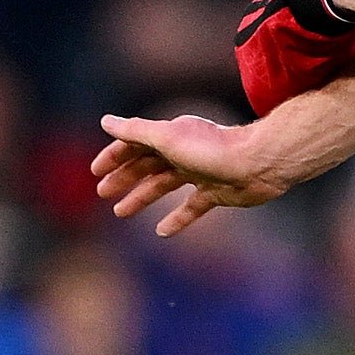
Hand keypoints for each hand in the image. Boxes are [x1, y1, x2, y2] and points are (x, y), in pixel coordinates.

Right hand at [92, 114, 280, 237]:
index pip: (135, 144)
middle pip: (147, 165)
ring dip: (142, 197)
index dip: (114, 157)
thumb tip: (105, 121)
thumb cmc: (212, 150)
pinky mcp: (216, 193)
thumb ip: (136, 132)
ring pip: (164, 186)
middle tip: (103, 194)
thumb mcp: (167, 138)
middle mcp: (184, 152)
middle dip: (124, 178)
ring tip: (121, 212)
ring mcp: (200, 173)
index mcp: (171, 136)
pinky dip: (178, 218)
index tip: (96, 172)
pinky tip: (162, 232)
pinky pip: (193, 208)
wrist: (258, 164)